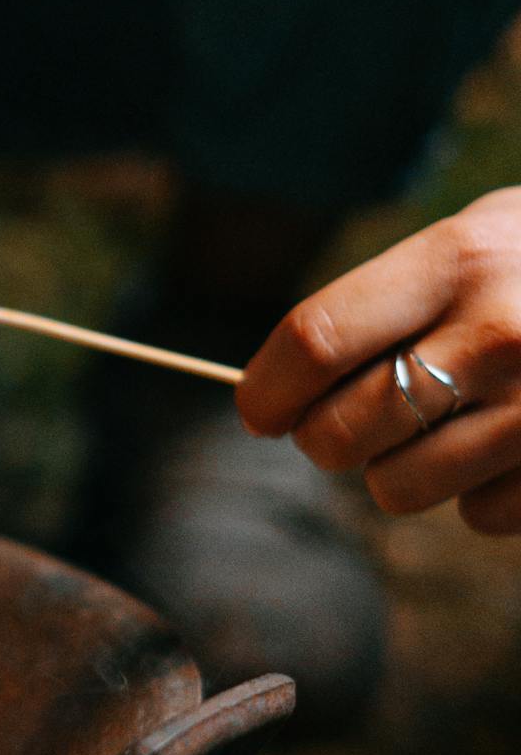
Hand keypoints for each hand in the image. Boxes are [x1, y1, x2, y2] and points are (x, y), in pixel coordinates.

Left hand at [238, 189, 520, 534]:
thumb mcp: (482, 239)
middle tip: (347, 424)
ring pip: (397, 488)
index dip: (266, 390)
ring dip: (403, 470)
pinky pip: (480, 515)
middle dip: (324, 440)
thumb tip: (278, 384)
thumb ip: (390, 298)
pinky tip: (517, 444)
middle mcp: (501, 332)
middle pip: (338, 432)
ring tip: (448, 423)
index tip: (259, 411)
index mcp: (460, 260)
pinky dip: (484, 493)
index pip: (313, 340)